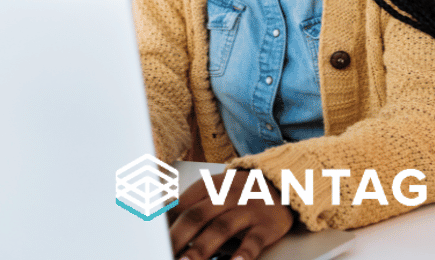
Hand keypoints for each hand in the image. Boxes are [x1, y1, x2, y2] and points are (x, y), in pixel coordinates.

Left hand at [168, 171, 294, 259]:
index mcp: (209, 186)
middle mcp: (227, 196)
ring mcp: (247, 210)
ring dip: (201, 247)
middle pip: (196, 216)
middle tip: (163, 252)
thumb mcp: (213, 189)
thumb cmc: (240, 193)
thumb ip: (188, 203)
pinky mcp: (266, 225)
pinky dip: (243, 254)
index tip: (152, 241)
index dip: (164, 224)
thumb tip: (158, 218)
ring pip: (221, 228)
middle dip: (177, 237)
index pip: (180, 205)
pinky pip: (254, 240)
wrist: (282, 183)